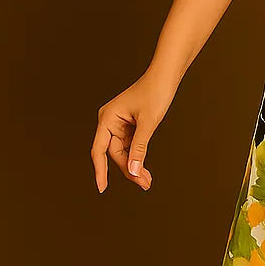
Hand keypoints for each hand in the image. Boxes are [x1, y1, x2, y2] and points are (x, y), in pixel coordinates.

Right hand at [91, 71, 176, 193]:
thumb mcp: (148, 123)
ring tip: (147, 181)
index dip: (100, 171)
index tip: (102, 188)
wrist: (165, 77)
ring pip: (123, 153)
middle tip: (144, 184)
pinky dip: (138, 158)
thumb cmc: (155, 93)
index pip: (99, 150)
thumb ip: (140, 148)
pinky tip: (144, 170)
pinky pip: (130, 147)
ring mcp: (119, 125)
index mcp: (107, 118)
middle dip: (128, 170)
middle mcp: (110, 122)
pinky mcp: (130, 127)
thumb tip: (133, 170)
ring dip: (134, 167)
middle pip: (114, 154)